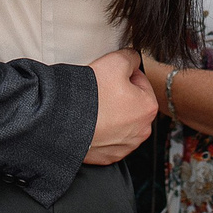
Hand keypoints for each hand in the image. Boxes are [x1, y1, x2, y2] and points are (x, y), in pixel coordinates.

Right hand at [84, 49, 156, 163]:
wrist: (64, 121)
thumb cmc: (91, 95)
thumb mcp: (116, 61)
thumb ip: (131, 57)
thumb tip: (134, 59)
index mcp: (148, 108)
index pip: (139, 81)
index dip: (122, 74)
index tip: (109, 76)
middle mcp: (141, 131)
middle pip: (131, 103)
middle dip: (118, 95)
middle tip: (100, 91)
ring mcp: (124, 146)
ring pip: (120, 122)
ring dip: (110, 114)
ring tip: (93, 107)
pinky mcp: (108, 156)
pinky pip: (107, 138)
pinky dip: (100, 130)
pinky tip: (90, 122)